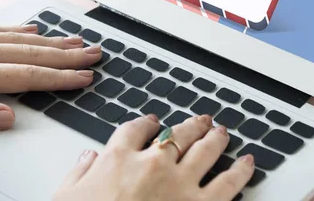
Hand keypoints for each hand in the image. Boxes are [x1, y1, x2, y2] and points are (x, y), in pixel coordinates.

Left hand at [0, 25, 101, 130]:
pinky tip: (34, 30)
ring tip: (75, 42)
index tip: (84, 77)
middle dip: (67, 56)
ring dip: (50, 42)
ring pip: (19, 40)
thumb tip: (7, 117)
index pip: (28, 76)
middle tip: (92, 54)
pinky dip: (19, 31)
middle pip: (31, 54)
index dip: (59, 77)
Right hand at [54, 114, 254, 200]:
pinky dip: (241, 171)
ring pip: (206, 149)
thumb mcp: (65, 198)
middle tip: (201, 121)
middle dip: (192, 125)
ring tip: (222, 131)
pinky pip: (228, 183)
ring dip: (216, 137)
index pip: (136, 130)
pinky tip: (248, 163)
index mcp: (118, 160)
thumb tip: (88, 158)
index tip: (153, 122)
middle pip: (178, 134)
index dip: (147, 123)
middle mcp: (153, 164)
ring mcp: (180, 183)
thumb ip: (78, 174)